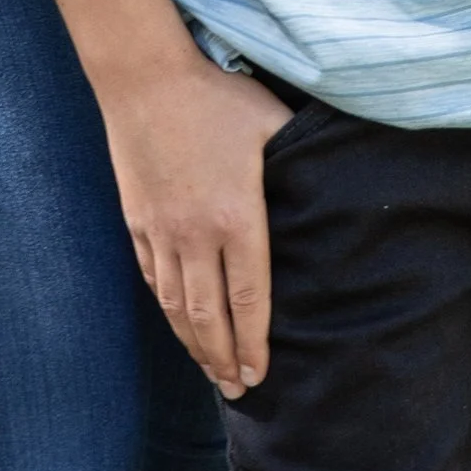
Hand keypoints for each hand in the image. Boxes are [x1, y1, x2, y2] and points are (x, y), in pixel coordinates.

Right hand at [104, 59, 293, 395]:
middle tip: (237, 390)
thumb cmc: (216, 98)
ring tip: (209, 371)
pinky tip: (178, 324)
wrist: (145, 80)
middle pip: (211, 315)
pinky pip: (153, 278)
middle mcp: (196, 234)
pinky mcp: (137, 222)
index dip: (254, 342)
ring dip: (194, 344)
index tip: (260, 373)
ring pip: (177, 305)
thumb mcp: (271, 123)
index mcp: (237, 216)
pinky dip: (167, 309)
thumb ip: (299, 156)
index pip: (249, 297)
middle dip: (224, 359)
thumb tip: (334, 178)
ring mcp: (161, 231)